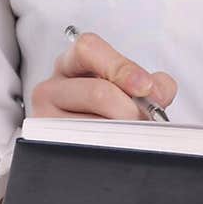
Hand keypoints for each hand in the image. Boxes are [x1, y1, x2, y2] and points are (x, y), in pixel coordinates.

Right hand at [0, 32, 177, 203]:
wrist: (78, 148)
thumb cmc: (106, 112)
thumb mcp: (126, 88)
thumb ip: (151, 84)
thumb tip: (160, 92)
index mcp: (72, 64)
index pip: (89, 49)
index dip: (121, 67)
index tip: (145, 87)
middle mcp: (51, 87)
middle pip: (97, 91)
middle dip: (131, 110)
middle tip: (147, 125)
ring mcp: (43, 119)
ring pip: (89, 125)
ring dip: (121, 135)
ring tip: (135, 141)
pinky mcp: (42, 147)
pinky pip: (77, 150)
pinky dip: (105, 152)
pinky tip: (116, 154)